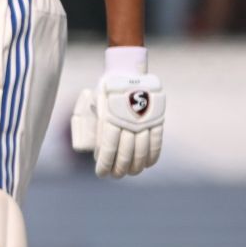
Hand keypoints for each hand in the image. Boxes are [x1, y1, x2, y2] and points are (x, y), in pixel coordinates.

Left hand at [70, 49, 164, 177]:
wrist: (128, 71)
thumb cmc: (106, 90)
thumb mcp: (94, 103)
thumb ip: (93, 123)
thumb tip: (90, 145)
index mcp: (109, 118)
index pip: (108, 148)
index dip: (105, 163)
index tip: (101, 174)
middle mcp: (127, 121)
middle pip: (125, 152)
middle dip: (120, 168)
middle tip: (115, 176)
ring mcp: (143, 121)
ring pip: (141, 150)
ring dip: (136, 166)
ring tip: (131, 173)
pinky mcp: (156, 119)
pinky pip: (156, 141)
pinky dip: (152, 155)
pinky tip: (147, 164)